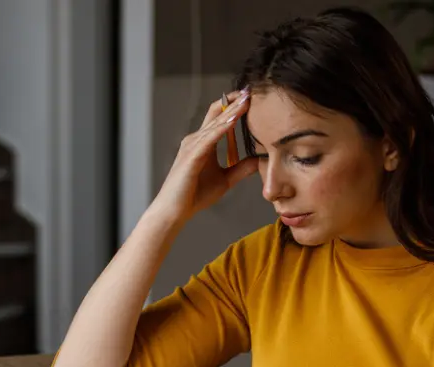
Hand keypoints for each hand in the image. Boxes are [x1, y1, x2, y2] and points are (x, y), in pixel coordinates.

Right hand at [151, 89, 258, 222]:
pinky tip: (234, 118)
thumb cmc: (194, 196)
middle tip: (250, 89)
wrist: (175, 211)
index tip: (250, 97)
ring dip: (231, 110)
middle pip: (217, 114)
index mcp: (203, 143)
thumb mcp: (225, 180)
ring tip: (246, 99)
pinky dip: (223, 127)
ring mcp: (192, 146)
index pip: (219, 117)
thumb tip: (259, 160)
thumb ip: (240, 169)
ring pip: (215, 123)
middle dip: (234, 101)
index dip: (233, 106)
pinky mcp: (191, 156)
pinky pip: (210, 137)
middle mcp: (195, 140)